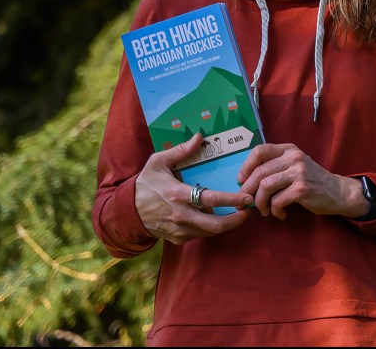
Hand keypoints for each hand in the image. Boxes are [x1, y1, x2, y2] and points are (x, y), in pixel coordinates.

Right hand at [134, 133, 252, 243]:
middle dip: (236, 220)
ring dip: (226, 224)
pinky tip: (215, 217)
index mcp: (177, 194)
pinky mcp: (178, 239)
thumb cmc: (145, 183)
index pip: (210, 200)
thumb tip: (199, 137)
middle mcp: (180, 216)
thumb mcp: (158, 162)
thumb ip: (181, 151)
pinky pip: (200, 235)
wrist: (127, 211)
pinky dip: (210, 227)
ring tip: (237, 212)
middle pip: (216, 225)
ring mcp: (179, 230)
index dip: (231, 199)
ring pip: (210, 232)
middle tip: (248, 210)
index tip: (246, 198)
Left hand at [236, 143, 367, 219]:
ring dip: (260, 203)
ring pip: (265, 187)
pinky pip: (277, 201)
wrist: (337, 192)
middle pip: (259, 172)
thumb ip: (275, 167)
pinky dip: (275, 211)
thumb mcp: (295, 166)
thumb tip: (246, 181)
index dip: (246, 166)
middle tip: (246, 202)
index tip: (241, 181)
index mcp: (288, 149)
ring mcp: (298, 172)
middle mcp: (293, 157)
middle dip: (248, 190)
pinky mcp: (302, 189)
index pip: (260, 151)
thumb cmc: (312, 180)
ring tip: (265, 211)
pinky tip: (280, 214)